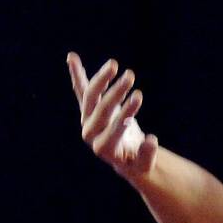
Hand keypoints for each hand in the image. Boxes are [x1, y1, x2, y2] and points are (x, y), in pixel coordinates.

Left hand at [67, 52, 158, 179]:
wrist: (125, 159)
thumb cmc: (137, 162)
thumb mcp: (145, 164)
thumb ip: (148, 154)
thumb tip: (151, 139)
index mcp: (103, 148)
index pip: (113, 127)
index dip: (126, 111)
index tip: (138, 96)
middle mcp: (90, 132)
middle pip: (100, 108)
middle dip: (116, 92)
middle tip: (131, 76)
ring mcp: (87, 119)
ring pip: (90, 96)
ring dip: (101, 79)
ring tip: (114, 64)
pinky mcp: (88, 109)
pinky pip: (81, 90)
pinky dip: (78, 74)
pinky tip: (71, 58)